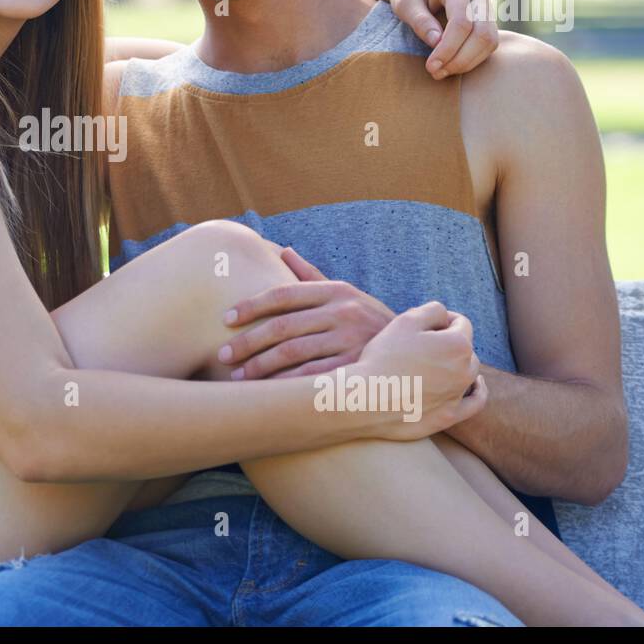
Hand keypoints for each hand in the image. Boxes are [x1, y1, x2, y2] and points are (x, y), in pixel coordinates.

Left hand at [218, 246, 395, 379]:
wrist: (420, 350)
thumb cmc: (369, 321)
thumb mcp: (347, 293)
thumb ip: (312, 275)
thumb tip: (283, 250)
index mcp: (335, 291)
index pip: (283, 294)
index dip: (251, 305)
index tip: (226, 318)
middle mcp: (342, 312)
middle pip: (283, 327)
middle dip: (248, 342)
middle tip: (223, 354)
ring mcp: (351, 341)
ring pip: (293, 354)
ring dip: (261, 367)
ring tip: (237, 376)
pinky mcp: (358, 368)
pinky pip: (314, 378)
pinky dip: (287, 386)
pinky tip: (267, 393)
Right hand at [351, 301, 486, 439]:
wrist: (368, 399)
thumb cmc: (384, 356)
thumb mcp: (405, 320)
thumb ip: (432, 310)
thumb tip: (444, 316)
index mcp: (457, 344)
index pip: (461, 323)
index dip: (444, 319)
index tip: (425, 324)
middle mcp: (465, 370)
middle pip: (465, 348)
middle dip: (450, 342)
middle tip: (423, 344)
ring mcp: (459, 395)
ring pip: (469, 372)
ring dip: (457, 364)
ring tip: (436, 362)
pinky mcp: (450, 415)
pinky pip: (475, 402)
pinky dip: (477, 391)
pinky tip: (475, 384)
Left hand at [386, 0, 497, 79]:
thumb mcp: (405, 2)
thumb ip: (420, 21)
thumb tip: (437, 43)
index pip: (462, 23)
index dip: (448, 49)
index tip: (430, 66)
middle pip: (482, 34)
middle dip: (460, 59)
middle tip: (435, 73)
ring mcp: (486, 5)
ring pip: (490, 41)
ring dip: (467, 62)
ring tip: (441, 72)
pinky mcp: (486, 18)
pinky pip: (489, 43)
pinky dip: (472, 59)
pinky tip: (451, 65)